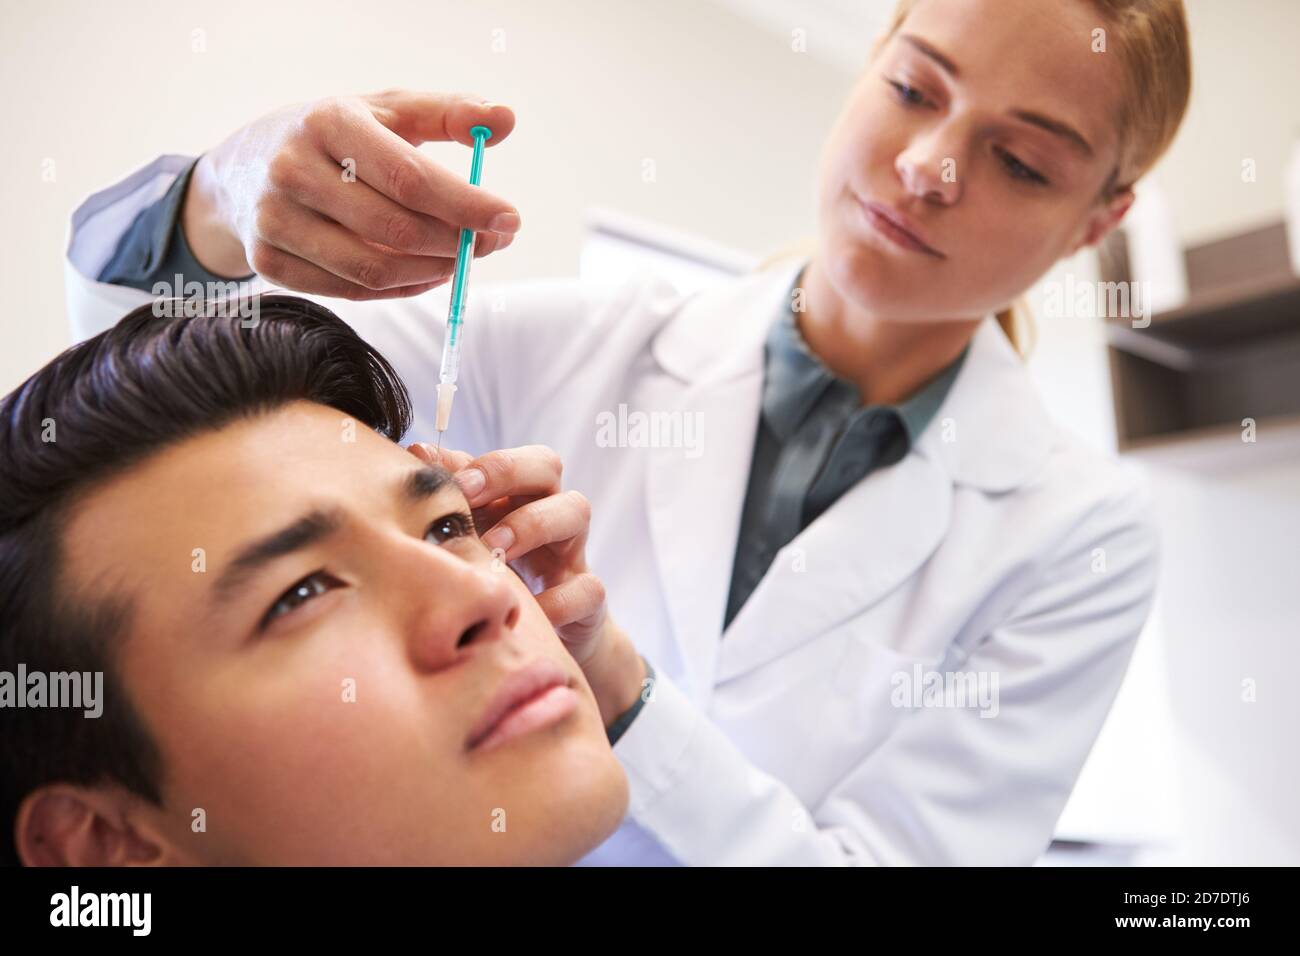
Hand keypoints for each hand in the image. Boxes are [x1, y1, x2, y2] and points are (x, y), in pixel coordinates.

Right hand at [184, 90, 520, 299]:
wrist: (244, 168)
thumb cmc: (335, 137)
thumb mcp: (386, 111)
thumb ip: (449, 113)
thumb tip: (507, 119)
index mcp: (327, 122)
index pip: (409, 177)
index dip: (466, 205)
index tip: (509, 218)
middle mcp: (293, 170)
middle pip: (396, 230)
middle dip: (456, 243)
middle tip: (491, 241)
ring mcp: (275, 221)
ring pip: (374, 271)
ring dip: (433, 272)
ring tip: (460, 257)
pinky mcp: (269, 262)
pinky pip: (352, 292)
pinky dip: (401, 288)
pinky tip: (425, 271)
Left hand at [408, 442, 645, 726]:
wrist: (544, 636)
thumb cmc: (501, 577)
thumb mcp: (474, 538)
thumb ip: (452, 499)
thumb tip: (419, 451)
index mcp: (519, 495)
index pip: (512, 456)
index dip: (485, 463)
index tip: (450, 481)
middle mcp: (550, 511)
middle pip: (547, 465)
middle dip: (506, 472)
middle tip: (467, 494)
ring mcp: (573, 551)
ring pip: (575, 511)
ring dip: (532, 524)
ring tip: (494, 550)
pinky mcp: (588, 596)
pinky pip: (587, 588)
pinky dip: (556, 600)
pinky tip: (525, 611)